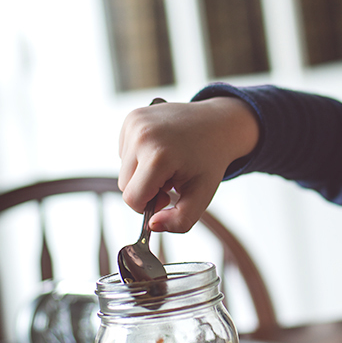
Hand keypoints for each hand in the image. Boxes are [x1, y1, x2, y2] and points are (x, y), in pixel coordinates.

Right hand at [118, 97, 259, 232]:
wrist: (219, 123)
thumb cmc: (210, 160)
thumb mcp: (202, 196)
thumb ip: (179, 222)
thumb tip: (152, 226)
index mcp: (158, 155)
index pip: (132, 199)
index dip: (149, 205)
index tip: (167, 196)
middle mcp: (142, 135)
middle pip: (124, 185)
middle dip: (146, 189)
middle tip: (171, 180)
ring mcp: (135, 122)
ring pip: (123, 169)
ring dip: (143, 173)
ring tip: (168, 163)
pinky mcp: (132, 116)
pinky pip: (124, 152)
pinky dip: (140, 157)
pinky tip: (161, 150)